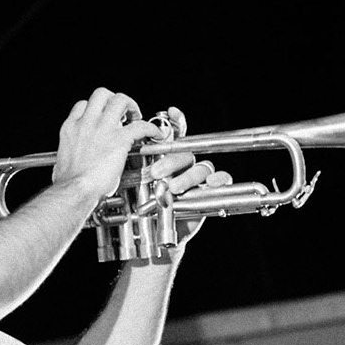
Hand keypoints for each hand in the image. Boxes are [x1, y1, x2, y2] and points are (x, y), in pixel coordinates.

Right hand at [52, 87, 157, 203]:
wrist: (74, 190)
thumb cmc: (68, 182)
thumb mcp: (62, 159)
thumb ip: (72, 152)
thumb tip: (76, 158)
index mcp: (71, 128)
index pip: (83, 105)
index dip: (96, 108)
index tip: (102, 115)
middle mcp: (86, 123)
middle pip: (102, 94)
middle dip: (114, 99)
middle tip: (122, 112)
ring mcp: (103, 129)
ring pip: (121, 100)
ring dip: (131, 106)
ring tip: (136, 116)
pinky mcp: (120, 139)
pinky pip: (141, 126)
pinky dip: (150, 129)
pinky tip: (154, 134)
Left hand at [138, 106, 233, 246]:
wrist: (155, 234)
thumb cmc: (145, 207)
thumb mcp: (134, 183)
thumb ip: (132, 164)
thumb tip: (123, 146)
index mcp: (166, 158)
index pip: (174, 135)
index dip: (175, 121)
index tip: (170, 111)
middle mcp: (184, 165)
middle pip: (185, 153)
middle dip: (171, 161)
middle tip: (156, 172)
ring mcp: (198, 178)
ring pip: (201, 167)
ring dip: (188, 176)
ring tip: (173, 188)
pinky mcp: (211, 192)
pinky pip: (222, 179)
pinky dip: (218, 180)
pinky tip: (210, 184)